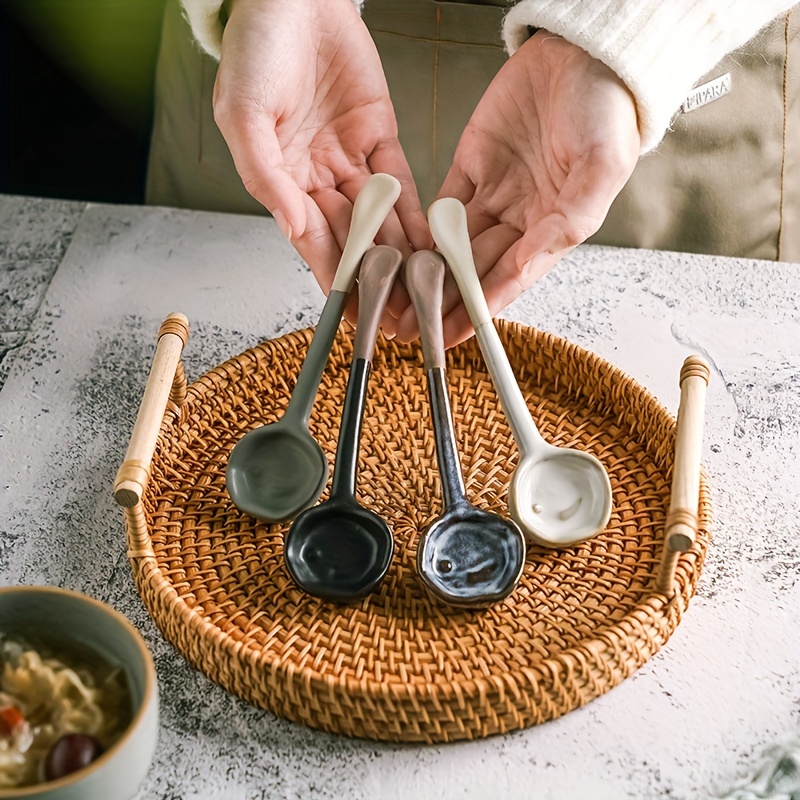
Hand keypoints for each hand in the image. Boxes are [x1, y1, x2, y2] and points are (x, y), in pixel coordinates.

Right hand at [213, 0, 431, 328]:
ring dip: (400, 255)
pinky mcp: (380, 135)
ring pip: (379, 218)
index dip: (333, 277)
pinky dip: (415, 212)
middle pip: (350, 238)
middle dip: (374, 279)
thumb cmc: (255, 48)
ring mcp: (350, 159)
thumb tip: (294, 227)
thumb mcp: (242, 114)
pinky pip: (401, 182)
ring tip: (420, 290)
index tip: (352, 314)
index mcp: (279, 179)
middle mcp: (316, 177)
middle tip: (398, 314)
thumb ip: (265, 175)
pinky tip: (430, 243)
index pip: (310, 240)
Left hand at [396, 30, 640, 346]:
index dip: (479, 309)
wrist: (583, 52)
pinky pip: (442, 206)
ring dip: (428, 275)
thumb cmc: (606, 109)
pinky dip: (423, 231)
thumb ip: (569, 221)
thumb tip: (526, 267)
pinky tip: (403, 254)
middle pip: (475, 270)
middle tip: (412, 328)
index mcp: (554, 228)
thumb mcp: (601, 167)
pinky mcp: (470, 166)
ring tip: (399, 301)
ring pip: (453, 246)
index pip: (509, 279)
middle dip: (444, 301)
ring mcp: (494, 194)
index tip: (451, 334)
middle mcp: (521, 219)